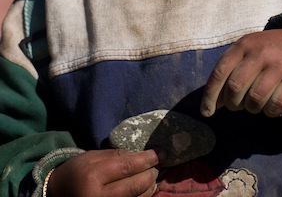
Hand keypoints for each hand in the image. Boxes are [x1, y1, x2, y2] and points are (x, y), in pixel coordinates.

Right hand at [47, 148, 162, 196]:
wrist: (57, 196)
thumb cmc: (76, 173)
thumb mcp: (91, 157)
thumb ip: (116, 155)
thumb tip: (142, 154)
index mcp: (93, 177)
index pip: (127, 167)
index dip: (147, 159)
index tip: (161, 152)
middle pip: (136, 185)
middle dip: (151, 173)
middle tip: (158, 164)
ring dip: (150, 186)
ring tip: (152, 176)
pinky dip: (142, 196)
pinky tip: (145, 189)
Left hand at [200, 28, 281, 118]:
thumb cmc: (262, 53)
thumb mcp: (243, 54)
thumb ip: (227, 74)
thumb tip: (211, 105)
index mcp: (244, 45)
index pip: (220, 72)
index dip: (210, 96)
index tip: (206, 112)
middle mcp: (261, 52)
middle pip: (235, 87)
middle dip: (232, 103)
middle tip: (237, 104)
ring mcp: (280, 65)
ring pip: (256, 99)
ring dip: (252, 108)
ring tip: (255, 102)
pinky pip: (276, 105)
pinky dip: (270, 111)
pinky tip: (270, 105)